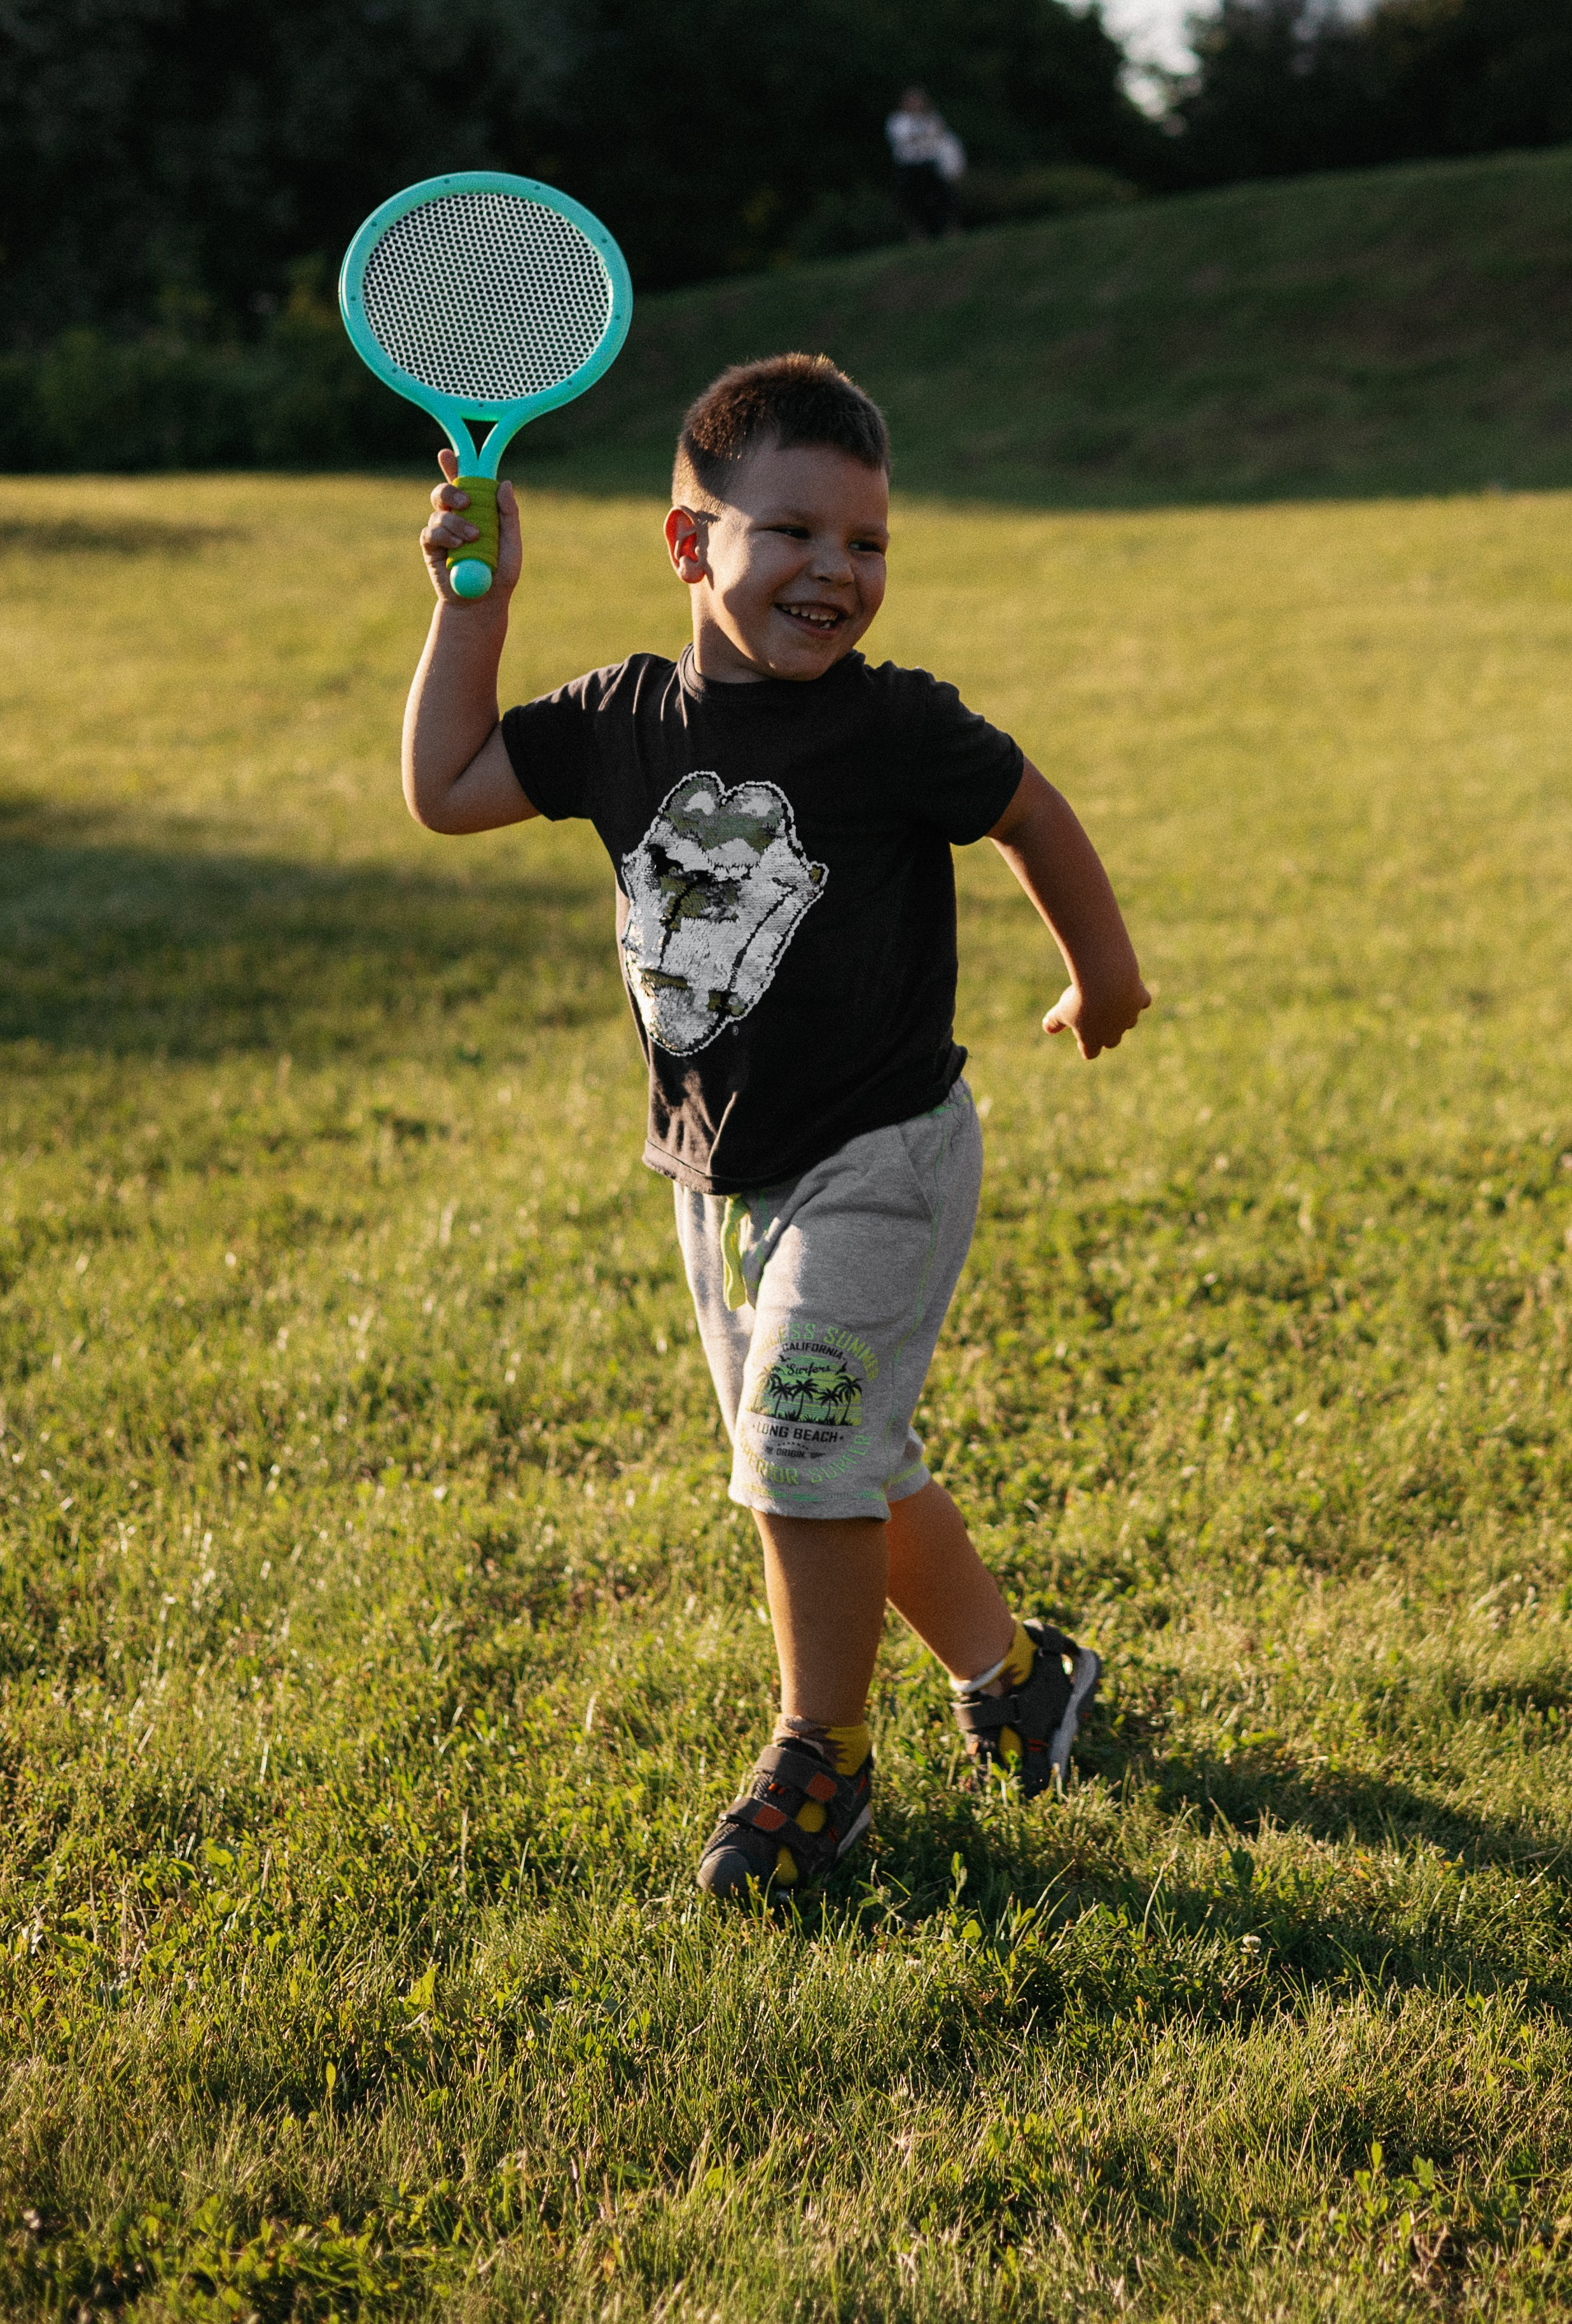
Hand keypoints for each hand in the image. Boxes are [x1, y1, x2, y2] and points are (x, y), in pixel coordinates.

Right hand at [420, 449, 523, 604]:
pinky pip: (431, 533)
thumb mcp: (511, 543)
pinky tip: (457, 546)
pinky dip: (445, 536)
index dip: (454, 466)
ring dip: (456, 523)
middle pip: (444, 491)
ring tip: (471, 539)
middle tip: (466, 502)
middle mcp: (456, 516)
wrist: (483, 603)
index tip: (446, 455)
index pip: (464, 483)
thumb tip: (505, 483)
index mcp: (476, 511)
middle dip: (451, 491)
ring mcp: (441, 531)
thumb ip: (508, 515)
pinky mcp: (431, 547)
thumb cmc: (499, 574)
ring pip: (440, 513)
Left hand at [1043, 971, 1150, 1059]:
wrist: (1105, 981)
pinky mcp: (1140, 1000)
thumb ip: (1054, 1022)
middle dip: (1106, 1032)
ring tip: (1111, 999)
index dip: (1086, 1046)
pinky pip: (1142, 1001)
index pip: (1090, 1052)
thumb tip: (1047, 1027)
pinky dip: (1137, 995)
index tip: (1082, 1038)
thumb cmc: (1080, 999)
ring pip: (1130, 1021)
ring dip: (1122, 1014)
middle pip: (1112, 1041)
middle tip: (1097, 1018)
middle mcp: (1114, 1033)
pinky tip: (1129, 986)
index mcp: (1093, 1041)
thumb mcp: (1062, 1010)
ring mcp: (1130, 1017)